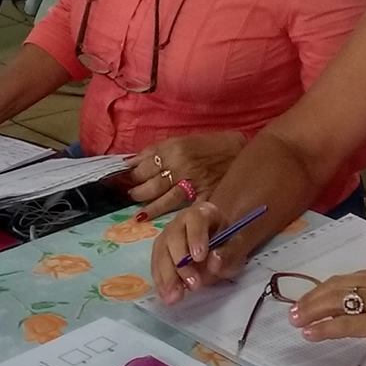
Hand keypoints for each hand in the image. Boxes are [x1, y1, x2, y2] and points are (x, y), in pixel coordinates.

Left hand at [122, 132, 243, 218]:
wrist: (240, 151)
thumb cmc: (209, 145)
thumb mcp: (181, 140)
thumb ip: (156, 151)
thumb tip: (130, 162)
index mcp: (174, 149)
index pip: (144, 166)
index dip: (133, 175)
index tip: (126, 181)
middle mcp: (182, 166)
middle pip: (152, 184)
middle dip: (138, 193)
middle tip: (132, 197)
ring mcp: (195, 183)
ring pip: (166, 199)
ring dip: (151, 207)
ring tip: (140, 214)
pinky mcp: (207, 196)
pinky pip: (188, 209)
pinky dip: (177, 218)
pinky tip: (166, 225)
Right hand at [150, 201, 234, 303]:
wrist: (218, 250)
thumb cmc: (227, 246)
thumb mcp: (236, 249)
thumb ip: (228, 254)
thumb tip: (214, 261)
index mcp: (203, 214)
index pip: (195, 220)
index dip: (195, 237)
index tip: (199, 258)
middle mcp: (181, 222)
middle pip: (174, 237)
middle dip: (181, 263)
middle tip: (193, 284)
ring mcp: (168, 237)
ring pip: (161, 253)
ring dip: (167, 276)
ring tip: (175, 297)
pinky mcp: (160, 253)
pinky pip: (156, 266)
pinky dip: (161, 282)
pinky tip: (167, 295)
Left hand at [287, 262, 365, 365]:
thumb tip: (344, 307)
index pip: (345, 278)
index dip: (320, 290)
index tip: (305, 302)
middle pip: (337, 287)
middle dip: (311, 300)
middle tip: (293, 313)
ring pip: (338, 302)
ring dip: (312, 313)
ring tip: (296, 322)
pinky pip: (346, 324)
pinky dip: (325, 328)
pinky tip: (311, 334)